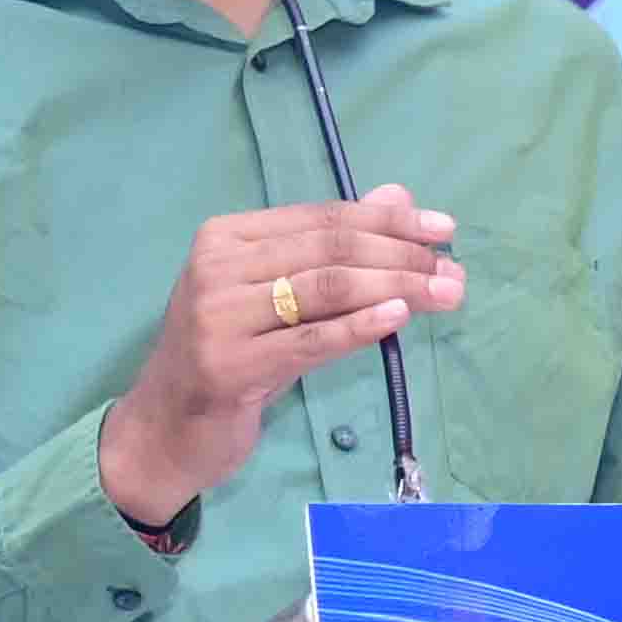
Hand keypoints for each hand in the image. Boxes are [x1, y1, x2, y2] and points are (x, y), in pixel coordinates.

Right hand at [97, 188, 462, 525]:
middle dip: (402, 256)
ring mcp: (219, 316)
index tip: (444, 229)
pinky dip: (360, 326)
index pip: (323, 218)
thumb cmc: (232, 355)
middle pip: (330, 250)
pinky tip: (400, 316)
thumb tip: (398, 196)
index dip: (388, 220)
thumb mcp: (278, 296)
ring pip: (325, 288)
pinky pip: (310, 340)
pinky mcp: (230, 366)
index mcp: (226, 236)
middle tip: (454, 271)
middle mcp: (217, 266)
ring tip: (445, 294)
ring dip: (397, 287)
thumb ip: (331, 249)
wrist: (166, 425)